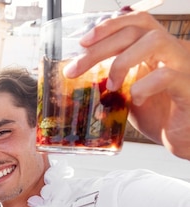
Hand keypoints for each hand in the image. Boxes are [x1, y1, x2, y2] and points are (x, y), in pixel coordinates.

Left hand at [64, 11, 189, 159]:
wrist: (182, 136)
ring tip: (112, 85)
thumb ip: (110, 80)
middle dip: (100, 48)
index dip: (109, 26)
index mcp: (156, 49)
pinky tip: (135, 100)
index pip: (136, 22)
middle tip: (75, 68)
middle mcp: (172, 51)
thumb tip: (77, 75)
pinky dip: (143, 86)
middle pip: (136, 31)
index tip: (83, 42)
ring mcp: (184, 66)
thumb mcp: (127, 93)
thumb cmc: (158, 114)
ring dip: (123, 61)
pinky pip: (167, 75)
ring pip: (155, 41)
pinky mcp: (188, 87)